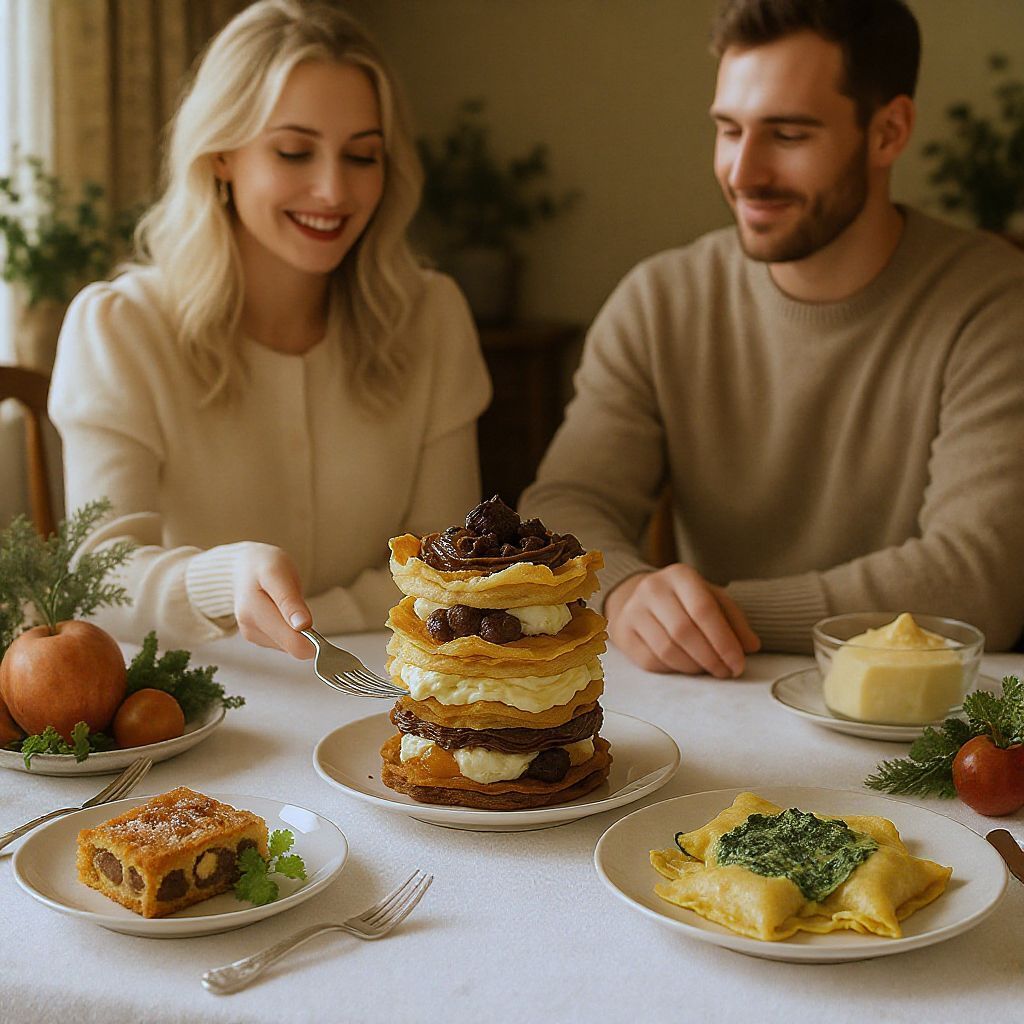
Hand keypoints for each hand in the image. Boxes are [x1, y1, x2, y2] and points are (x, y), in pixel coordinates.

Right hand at [232, 544, 313, 659]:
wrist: (243, 566)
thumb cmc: (264, 565)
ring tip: (288, 604)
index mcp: (253, 610)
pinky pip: (284, 642)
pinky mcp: (256, 637)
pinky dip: (290, 629)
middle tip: (303, 606)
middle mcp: (250, 627)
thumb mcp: (279, 573)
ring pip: (290, 647)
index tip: (319, 627)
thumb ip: (290, 601)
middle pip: (293, 648)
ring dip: (298, 630)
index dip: (315, 642)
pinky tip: (282, 612)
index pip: (293, 643)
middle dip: (307, 634)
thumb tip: (303, 626)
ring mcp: (252, 633)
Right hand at [605, 565, 759, 676]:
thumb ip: (734, 620)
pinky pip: (651, 661)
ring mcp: (633, 610)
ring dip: (694, 667)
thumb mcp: (712, 599)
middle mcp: (652, 588)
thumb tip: (750, 646)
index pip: (704, 610)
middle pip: (684, 631)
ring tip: (709, 669)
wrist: (640, 597)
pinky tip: (686, 665)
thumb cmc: (684, 600)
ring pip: (667, 650)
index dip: (724, 641)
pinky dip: (674, 670)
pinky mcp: (623, 632)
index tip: (738, 663)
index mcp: (680, 575)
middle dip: (711, 658)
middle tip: (726, 671)